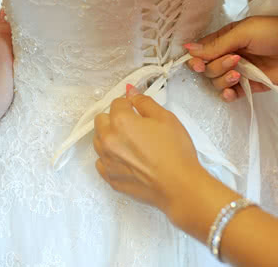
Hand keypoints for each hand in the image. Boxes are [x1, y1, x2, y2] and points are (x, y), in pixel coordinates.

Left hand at [93, 85, 206, 220]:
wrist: (179, 185)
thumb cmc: (175, 152)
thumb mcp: (165, 118)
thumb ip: (144, 102)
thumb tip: (131, 93)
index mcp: (120, 121)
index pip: (117, 103)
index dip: (129, 104)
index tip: (138, 110)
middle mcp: (108, 140)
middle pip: (101, 120)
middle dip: (114, 118)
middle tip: (134, 125)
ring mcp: (107, 161)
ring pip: (99, 141)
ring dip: (110, 137)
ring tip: (131, 143)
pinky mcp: (110, 178)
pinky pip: (102, 162)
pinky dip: (111, 158)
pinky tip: (128, 159)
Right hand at [184, 15, 277, 101]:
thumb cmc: (276, 31)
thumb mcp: (244, 32)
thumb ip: (217, 43)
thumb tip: (189, 49)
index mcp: (226, 39)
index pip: (202, 52)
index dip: (197, 60)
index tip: (198, 63)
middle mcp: (230, 55)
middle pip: (208, 70)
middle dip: (217, 67)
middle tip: (235, 60)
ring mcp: (241, 71)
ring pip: (218, 82)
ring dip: (224, 80)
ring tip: (240, 73)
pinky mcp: (252, 86)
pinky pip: (232, 94)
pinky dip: (228, 95)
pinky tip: (232, 92)